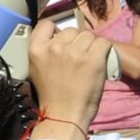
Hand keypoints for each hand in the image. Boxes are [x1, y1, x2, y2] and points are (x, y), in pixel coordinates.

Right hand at [25, 18, 110, 132]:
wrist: (64, 115)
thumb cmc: (52, 95)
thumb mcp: (36, 69)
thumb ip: (44, 51)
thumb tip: (59, 37)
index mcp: (35, 49)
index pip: (47, 24)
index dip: (57, 31)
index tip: (62, 40)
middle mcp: (54, 47)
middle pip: (72, 30)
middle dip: (76, 42)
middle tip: (77, 59)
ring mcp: (74, 52)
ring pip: (89, 35)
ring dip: (91, 46)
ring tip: (88, 62)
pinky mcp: (93, 59)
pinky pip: (104, 43)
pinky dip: (104, 51)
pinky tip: (99, 62)